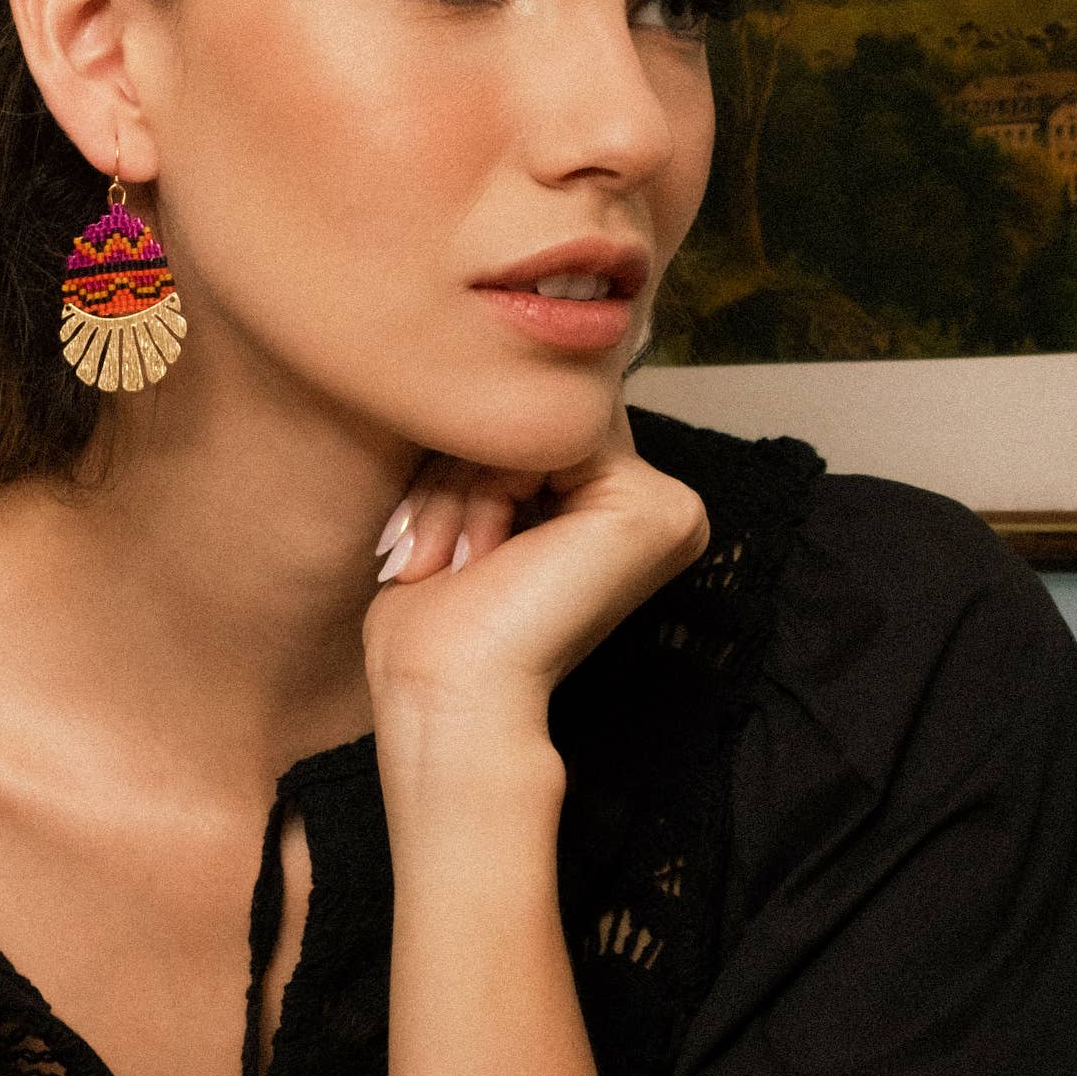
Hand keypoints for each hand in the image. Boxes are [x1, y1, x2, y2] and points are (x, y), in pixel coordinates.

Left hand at [362, 395, 708, 740]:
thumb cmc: (435, 631)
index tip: (413, 544)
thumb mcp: (458, 513)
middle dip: (458, 470)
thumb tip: (466, 378)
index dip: (460, 461)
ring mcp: (663, 506)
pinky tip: (484, 553)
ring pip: (536, 425)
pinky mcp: (655, 507)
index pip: (530, 427)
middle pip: (535, 419)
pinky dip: (492, 484)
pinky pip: (552, 436)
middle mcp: (649, 508)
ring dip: (463, 483)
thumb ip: (487, 449)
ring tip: (447, 561)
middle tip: (424, 556)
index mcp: (611, 514)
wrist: (448, 697)